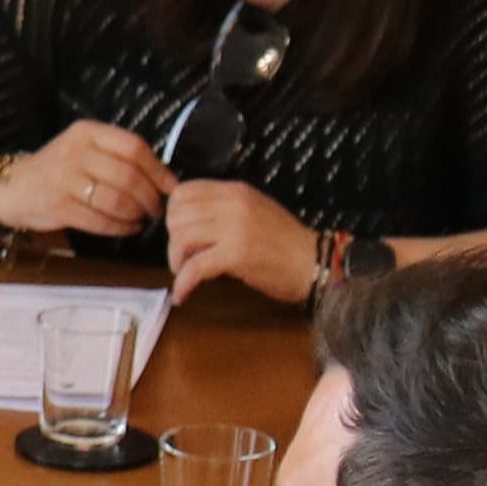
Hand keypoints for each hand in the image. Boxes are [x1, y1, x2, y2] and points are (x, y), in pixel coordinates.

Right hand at [0, 122, 170, 241]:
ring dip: (136, 214)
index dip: (158, 170)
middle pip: (128, 176)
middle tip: (157, 210)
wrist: (13, 188)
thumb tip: (164, 179)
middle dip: (150, 197)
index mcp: (87, 132)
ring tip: (141, 219)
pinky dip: (120, 227)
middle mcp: (75, 152)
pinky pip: (100, 220)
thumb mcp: (85, 150)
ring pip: (116, 200)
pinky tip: (127, 228)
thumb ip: (118, 156)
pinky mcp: (58, 206)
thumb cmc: (58, 170)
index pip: (134, 147)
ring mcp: (64, 179)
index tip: (170, 187)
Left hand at [164, 180, 320, 304]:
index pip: (184, 191)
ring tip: (186, 274)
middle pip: (177, 216)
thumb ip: (222, 210)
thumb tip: (186, 221)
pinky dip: (184, 283)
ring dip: (177, 262)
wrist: (314, 262)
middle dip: (172, 241)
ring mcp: (236, 228)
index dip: (173, 214)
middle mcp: (233, 204)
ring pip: (181, 239)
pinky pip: (195, 267)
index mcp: (236, 191)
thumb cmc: (284, 243)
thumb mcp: (253, 212)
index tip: (179, 233)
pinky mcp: (237, 254)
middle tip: (183, 258)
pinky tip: (184, 294)